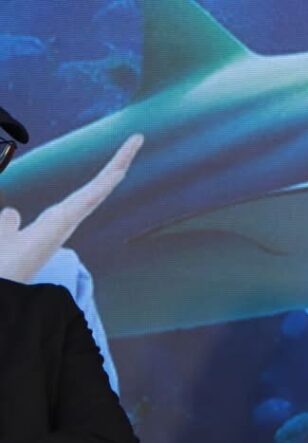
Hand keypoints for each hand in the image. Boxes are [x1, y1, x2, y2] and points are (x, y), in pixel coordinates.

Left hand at [0, 134, 143, 281]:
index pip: (84, 194)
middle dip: (118, 164)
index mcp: (55, 222)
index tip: (120, 163)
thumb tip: (11, 212)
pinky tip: (119, 169)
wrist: (0, 281)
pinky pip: (88, 199)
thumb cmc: (2, 264)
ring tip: (135, 142)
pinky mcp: (62, 224)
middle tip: (136, 139)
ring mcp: (66, 222)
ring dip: (118, 164)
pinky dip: (104, 183)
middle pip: (98, 187)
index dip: (102, 177)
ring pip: (98, 189)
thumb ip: (8, 225)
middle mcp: (66, 221)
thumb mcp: (3, 234)